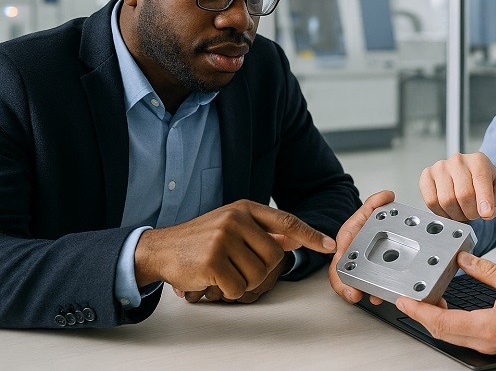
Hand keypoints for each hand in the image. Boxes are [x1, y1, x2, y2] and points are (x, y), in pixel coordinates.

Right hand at [135, 199, 335, 300]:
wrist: (161, 248)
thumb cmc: (200, 239)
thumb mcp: (233, 225)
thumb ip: (264, 230)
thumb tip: (295, 238)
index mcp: (245, 208)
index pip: (286, 221)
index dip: (310, 234)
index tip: (329, 244)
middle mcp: (236, 219)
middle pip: (275, 257)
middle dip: (262, 270)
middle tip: (239, 267)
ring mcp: (223, 238)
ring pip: (258, 274)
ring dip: (244, 281)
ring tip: (225, 271)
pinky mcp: (212, 260)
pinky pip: (238, 288)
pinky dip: (229, 290)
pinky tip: (214, 279)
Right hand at [328, 190, 394, 305]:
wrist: (368, 228)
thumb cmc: (363, 224)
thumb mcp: (368, 211)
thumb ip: (376, 202)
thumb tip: (387, 195)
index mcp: (345, 243)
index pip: (338, 263)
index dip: (341, 278)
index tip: (350, 287)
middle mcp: (348, 256)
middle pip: (342, 278)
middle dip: (348, 290)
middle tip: (357, 296)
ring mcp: (357, 266)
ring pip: (355, 284)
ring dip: (364, 292)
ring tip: (375, 298)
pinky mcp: (368, 273)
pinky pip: (368, 285)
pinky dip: (375, 291)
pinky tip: (381, 295)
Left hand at [395, 252, 495, 357]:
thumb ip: (485, 270)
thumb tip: (463, 258)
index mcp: (489, 326)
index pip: (443, 322)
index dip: (419, 311)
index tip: (405, 300)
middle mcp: (484, 341)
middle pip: (441, 332)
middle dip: (420, 315)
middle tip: (407, 297)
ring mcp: (486, 345)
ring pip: (449, 335)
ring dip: (433, 319)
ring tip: (424, 299)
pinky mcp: (489, 344)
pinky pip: (460, 336)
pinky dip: (447, 323)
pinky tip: (445, 308)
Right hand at [419, 152, 495, 220]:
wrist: (468, 176)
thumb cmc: (483, 184)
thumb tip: (487, 212)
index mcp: (479, 161)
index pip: (481, 181)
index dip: (484, 201)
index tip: (486, 214)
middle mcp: (458, 160)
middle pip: (463, 195)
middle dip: (471, 212)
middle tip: (474, 214)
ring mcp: (440, 167)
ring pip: (446, 200)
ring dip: (456, 214)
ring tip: (462, 211)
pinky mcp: (427, 175)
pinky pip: (431, 201)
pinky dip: (441, 212)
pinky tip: (449, 209)